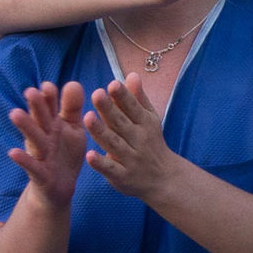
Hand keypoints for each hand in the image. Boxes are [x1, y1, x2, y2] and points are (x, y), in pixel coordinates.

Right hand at [7, 82, 86, 209]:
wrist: (59, 188)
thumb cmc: (65, 152)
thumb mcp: (73, 128)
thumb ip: (72, 108)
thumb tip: (73, 83)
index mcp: (53, 124)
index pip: (50, 107)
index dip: (49, 97)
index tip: (48, 86)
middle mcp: (45, 136)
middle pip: (40, 119)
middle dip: (36, 106)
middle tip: (30, 91)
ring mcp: (41, 154)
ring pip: (33, 139)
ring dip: (25, 127)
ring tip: (15, 113)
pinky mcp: (40, 174)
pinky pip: (31, 166)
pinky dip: (23, 160)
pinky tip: (13, 152)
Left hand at [83, 73, 177, 200]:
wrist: (164, 178)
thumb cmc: (152, 143)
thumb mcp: (149, 120)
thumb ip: (138, 98)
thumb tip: (131, 74)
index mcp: (145, 124)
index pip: (133, 108)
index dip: (123, 96)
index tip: (113, 83)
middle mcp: (139, 140)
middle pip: (121, 123)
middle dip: (110, 109)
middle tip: (97, 93)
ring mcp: (131, 159)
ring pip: (114, 144)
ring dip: (102, 132)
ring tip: (88, 117)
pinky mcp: (122, 177)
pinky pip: (111, 169)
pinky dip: (101, 163)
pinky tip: (89, 155)